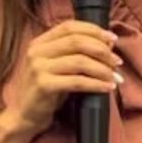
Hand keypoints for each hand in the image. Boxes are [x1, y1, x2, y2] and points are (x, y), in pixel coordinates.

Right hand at [0, 20, 121, 137]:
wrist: (24, 116)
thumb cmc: (45, 92)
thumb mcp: (56, 67)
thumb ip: (73, 53)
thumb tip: (107, 45)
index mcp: (39, 42)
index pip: (70, 26)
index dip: (94, 30)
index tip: (112, 39)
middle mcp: (37, 51)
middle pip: (77, 41)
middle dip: (102, 50)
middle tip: (117, 62)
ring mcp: (38, 68)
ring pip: (80, 61)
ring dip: (103, 68)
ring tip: (116, 77)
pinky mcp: (43, 85)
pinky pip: (77, 81)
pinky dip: (96, 84)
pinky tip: (107, 88)